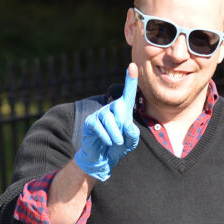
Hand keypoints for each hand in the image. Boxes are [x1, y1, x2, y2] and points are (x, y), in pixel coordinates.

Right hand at [74, 66, 140, 180]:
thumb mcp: (130, 141)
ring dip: (116, 134)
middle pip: (120, 106)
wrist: (102, 158)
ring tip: (116, 142)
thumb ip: (133, 134)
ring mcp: (100, 114)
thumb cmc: (118, 146)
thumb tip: (128, 125)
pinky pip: (100, 127)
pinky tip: (107, 142)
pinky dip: (107, 137)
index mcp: (123, 110)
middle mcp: (111, 108)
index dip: (130, 79)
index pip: (128, 93)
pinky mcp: (90, 122)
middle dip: (123, 124)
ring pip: (110, 119)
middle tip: (122, 136)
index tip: (132, 65)